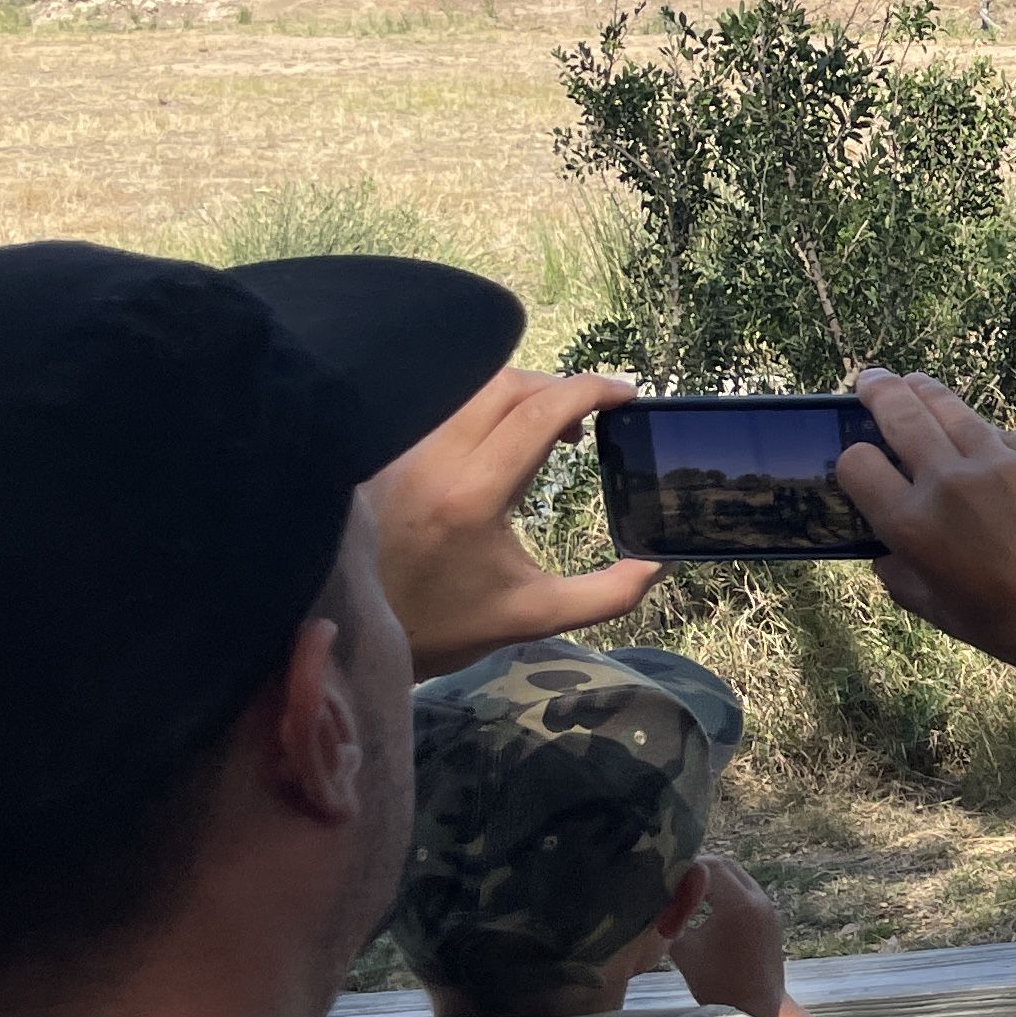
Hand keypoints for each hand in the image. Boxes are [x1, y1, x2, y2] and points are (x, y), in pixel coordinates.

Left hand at [369, 368, 656, 676]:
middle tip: (589, 417)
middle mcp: (434, 461)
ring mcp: (403, 452)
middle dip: (558, 388)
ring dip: (520, 394)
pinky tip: (501, 438)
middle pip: (506, 385)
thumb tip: (660, 564)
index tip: (625, 394)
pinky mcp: (386, 454)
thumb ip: (608, 594)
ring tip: (549, 427)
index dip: (589, 391)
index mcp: (473, 496)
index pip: (537, 412)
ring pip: (470, 388)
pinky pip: (443, 407)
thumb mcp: (537, 615)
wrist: (355, 632)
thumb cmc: (447, 625)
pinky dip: (484, 408)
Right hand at [670, 857, 787, 1016]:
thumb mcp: (682, 948)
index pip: (708, 866)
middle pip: (726, 866)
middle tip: (672, 882)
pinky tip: (706, 905)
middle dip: (698, 870)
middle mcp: (758, 898)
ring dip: (713, 880)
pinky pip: (746, 891)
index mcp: (738, 904)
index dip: (683, 868)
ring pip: (738, 876)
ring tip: (686, 893)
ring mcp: (768, 906)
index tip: (662, 877)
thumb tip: (658, 897)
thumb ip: (671, 917)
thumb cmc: (716, 983)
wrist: (757, 1008)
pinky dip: (726, 891)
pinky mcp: (770, 916)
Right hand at [836, 370, 1015, 679]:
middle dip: (880, 390)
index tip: (863, 454)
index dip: (856, 456)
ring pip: (952, 409)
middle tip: (872, 379)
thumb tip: (882, 550)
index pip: (857, 462)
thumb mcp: (941, 613)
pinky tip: (1001, 459)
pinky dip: (998, 445)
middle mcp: (949, 483)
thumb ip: (902, 575)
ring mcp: (1002, 462)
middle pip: (900, 412)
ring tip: (916, 383)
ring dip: (928, 393)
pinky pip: (1010, 439)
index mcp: (912, 526)